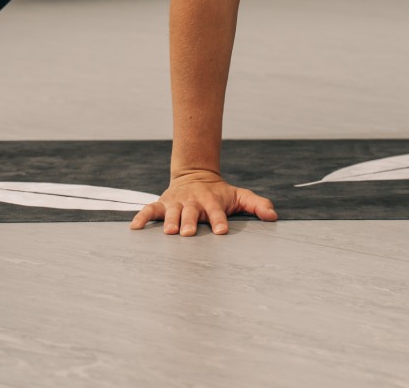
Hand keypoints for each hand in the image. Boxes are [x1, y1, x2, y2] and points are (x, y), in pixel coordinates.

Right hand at [129, 169, 278, 235]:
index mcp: (212, 200)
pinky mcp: (162, 204)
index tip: (221, 231)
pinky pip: (149, 210)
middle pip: (191, 212)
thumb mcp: (239, 195)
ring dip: (170, 221)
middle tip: (188, 234)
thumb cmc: (220, 193)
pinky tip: (134, 228)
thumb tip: (274, 216)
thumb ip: (257, 204)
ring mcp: (176, 203)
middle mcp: (193, 202)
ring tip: (169, 232)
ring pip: (171, 212)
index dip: (219, 220)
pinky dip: (141, 217)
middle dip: (190, 222)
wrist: (196, 175)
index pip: (217, 211)